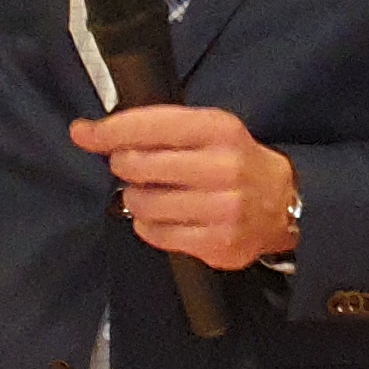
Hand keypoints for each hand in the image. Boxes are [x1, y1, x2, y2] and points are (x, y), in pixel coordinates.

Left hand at [71, 104, 301, 268]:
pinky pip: (156, 233)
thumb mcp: (208, 129)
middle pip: (139, 165)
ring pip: (143, 203)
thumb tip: (88, 132)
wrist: (283, 205)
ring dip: (135, 198)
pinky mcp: (217, 243)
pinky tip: (164, 216)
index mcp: (219, 130)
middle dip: (124, 165)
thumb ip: (154, 127)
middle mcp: (223, 167)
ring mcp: (222, 209)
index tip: (85, 133)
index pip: (151, 125)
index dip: (110, 130)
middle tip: (130, 166)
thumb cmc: (235, 162)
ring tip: (151, 193)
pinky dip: (149, 224)